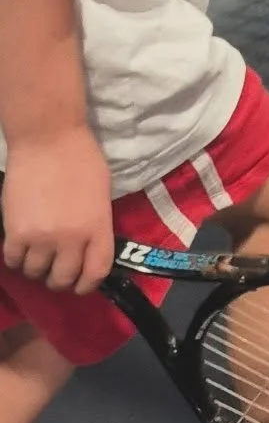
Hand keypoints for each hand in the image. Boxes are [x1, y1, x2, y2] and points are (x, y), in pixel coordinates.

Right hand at [1, 127, 113, 292]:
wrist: (47, 139)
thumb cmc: (80, 158)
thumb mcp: (101, 193)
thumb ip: (96, 223)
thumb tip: (89, 245)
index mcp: (98, 226)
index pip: (96, 271)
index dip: (88, 284)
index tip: (81, 284)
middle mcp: (71, 238)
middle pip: (63, 278)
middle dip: (60, 279)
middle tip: (55, 270)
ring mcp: (41, 238)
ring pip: (35, 272)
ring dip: (36, 268)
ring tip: (37, 255)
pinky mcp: (15, 232)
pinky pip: (13, 261)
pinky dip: (16, 258)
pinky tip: (20, 248)